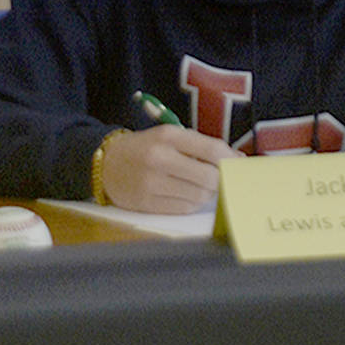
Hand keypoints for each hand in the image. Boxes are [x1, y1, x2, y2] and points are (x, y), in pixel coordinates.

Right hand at [99, 127, 240, 213]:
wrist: (106, 163)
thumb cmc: (145, 149)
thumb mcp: (169, 136)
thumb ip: (200, 146)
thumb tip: (235, 160)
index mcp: (167, 136)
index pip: (212, 150)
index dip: (231, 160)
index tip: (238, 165)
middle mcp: (159, 158)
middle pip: (209, 177)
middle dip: (220, 180)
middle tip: (219, 178)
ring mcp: (152, 183)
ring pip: (200, 195)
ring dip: (206, 193)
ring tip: (197, 185)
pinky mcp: (147, 203)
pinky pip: (185, 208)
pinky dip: (191, 203)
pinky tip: (184, 194)